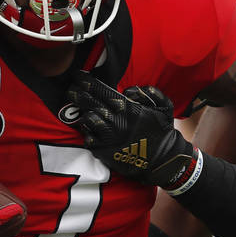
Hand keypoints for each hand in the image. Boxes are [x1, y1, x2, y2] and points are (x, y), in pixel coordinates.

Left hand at [67, 72, 198, 191]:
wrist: (162, 161)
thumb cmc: (162, 132)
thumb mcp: (164, 107)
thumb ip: (149, 92)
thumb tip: (129, 90)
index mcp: (128, 108)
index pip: (102, 90)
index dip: (87, 82)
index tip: (78, 75)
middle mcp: (116, 121)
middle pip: (90, 102)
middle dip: (77, 93)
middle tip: (71, 88)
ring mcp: (109, 137)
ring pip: (88, 119)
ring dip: (82, 111)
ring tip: (77, 107)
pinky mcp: (105, 151)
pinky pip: (89, 138)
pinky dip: (86, 131)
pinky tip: (86, 126)